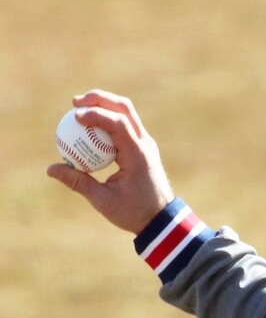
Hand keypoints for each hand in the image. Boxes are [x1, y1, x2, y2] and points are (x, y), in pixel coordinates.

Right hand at [47, 90, 173, 233]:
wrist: (161, 218)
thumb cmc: (133, 212)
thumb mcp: (103, 200)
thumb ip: (78, 182)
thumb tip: (51, 168)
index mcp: (137, 154)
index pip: (118, 123)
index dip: (96, 114)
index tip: (75, 116)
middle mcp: (144, 143)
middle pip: (125, 109)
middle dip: (100, 99)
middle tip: (75, 101)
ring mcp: (145, 143)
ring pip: (127, 114)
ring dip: (104, 106)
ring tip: (79, 108)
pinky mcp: (142, 147)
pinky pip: (125, 126)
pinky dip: (107, 120)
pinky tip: (89, 125)